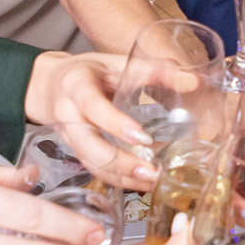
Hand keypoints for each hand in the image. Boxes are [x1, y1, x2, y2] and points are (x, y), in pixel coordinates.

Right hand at [29, 51, 156, 189]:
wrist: (50, 85)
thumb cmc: (88, 72)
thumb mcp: (117, 62)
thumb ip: (155, 70)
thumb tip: (193, 81)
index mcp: (76, 86)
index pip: (93, 107)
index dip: (115, 124)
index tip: (143, 138)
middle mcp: (67, 114)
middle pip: (89, 145)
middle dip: (121, 162)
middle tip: (152, 171)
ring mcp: (68, 136)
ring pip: (91, 162)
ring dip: (121, 177)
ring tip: (152, 181)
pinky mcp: (74, 151)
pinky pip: (94, 169)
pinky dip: (117, 179)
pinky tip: (141, 182)